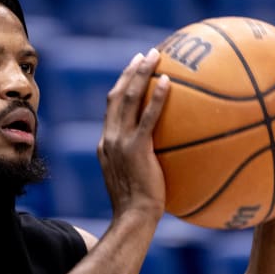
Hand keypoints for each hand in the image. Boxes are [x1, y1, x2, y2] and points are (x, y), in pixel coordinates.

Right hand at [98, 48, 170, 222]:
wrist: (133, 218)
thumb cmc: (139, 207)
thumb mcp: (134, 180)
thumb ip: (141, 163)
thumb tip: (163, 156)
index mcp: (106, 144)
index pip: (112, 109)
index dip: (122, 87)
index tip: (134, 71)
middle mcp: (109, 138)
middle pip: (116, 96)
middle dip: (130, 72)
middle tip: (145, 55)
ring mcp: (120, 142)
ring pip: (127, 99)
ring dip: (139, 74)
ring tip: (154, 56)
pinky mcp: (136, 148)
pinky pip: (148, 117)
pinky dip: (157, 97)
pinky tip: (169, 81)